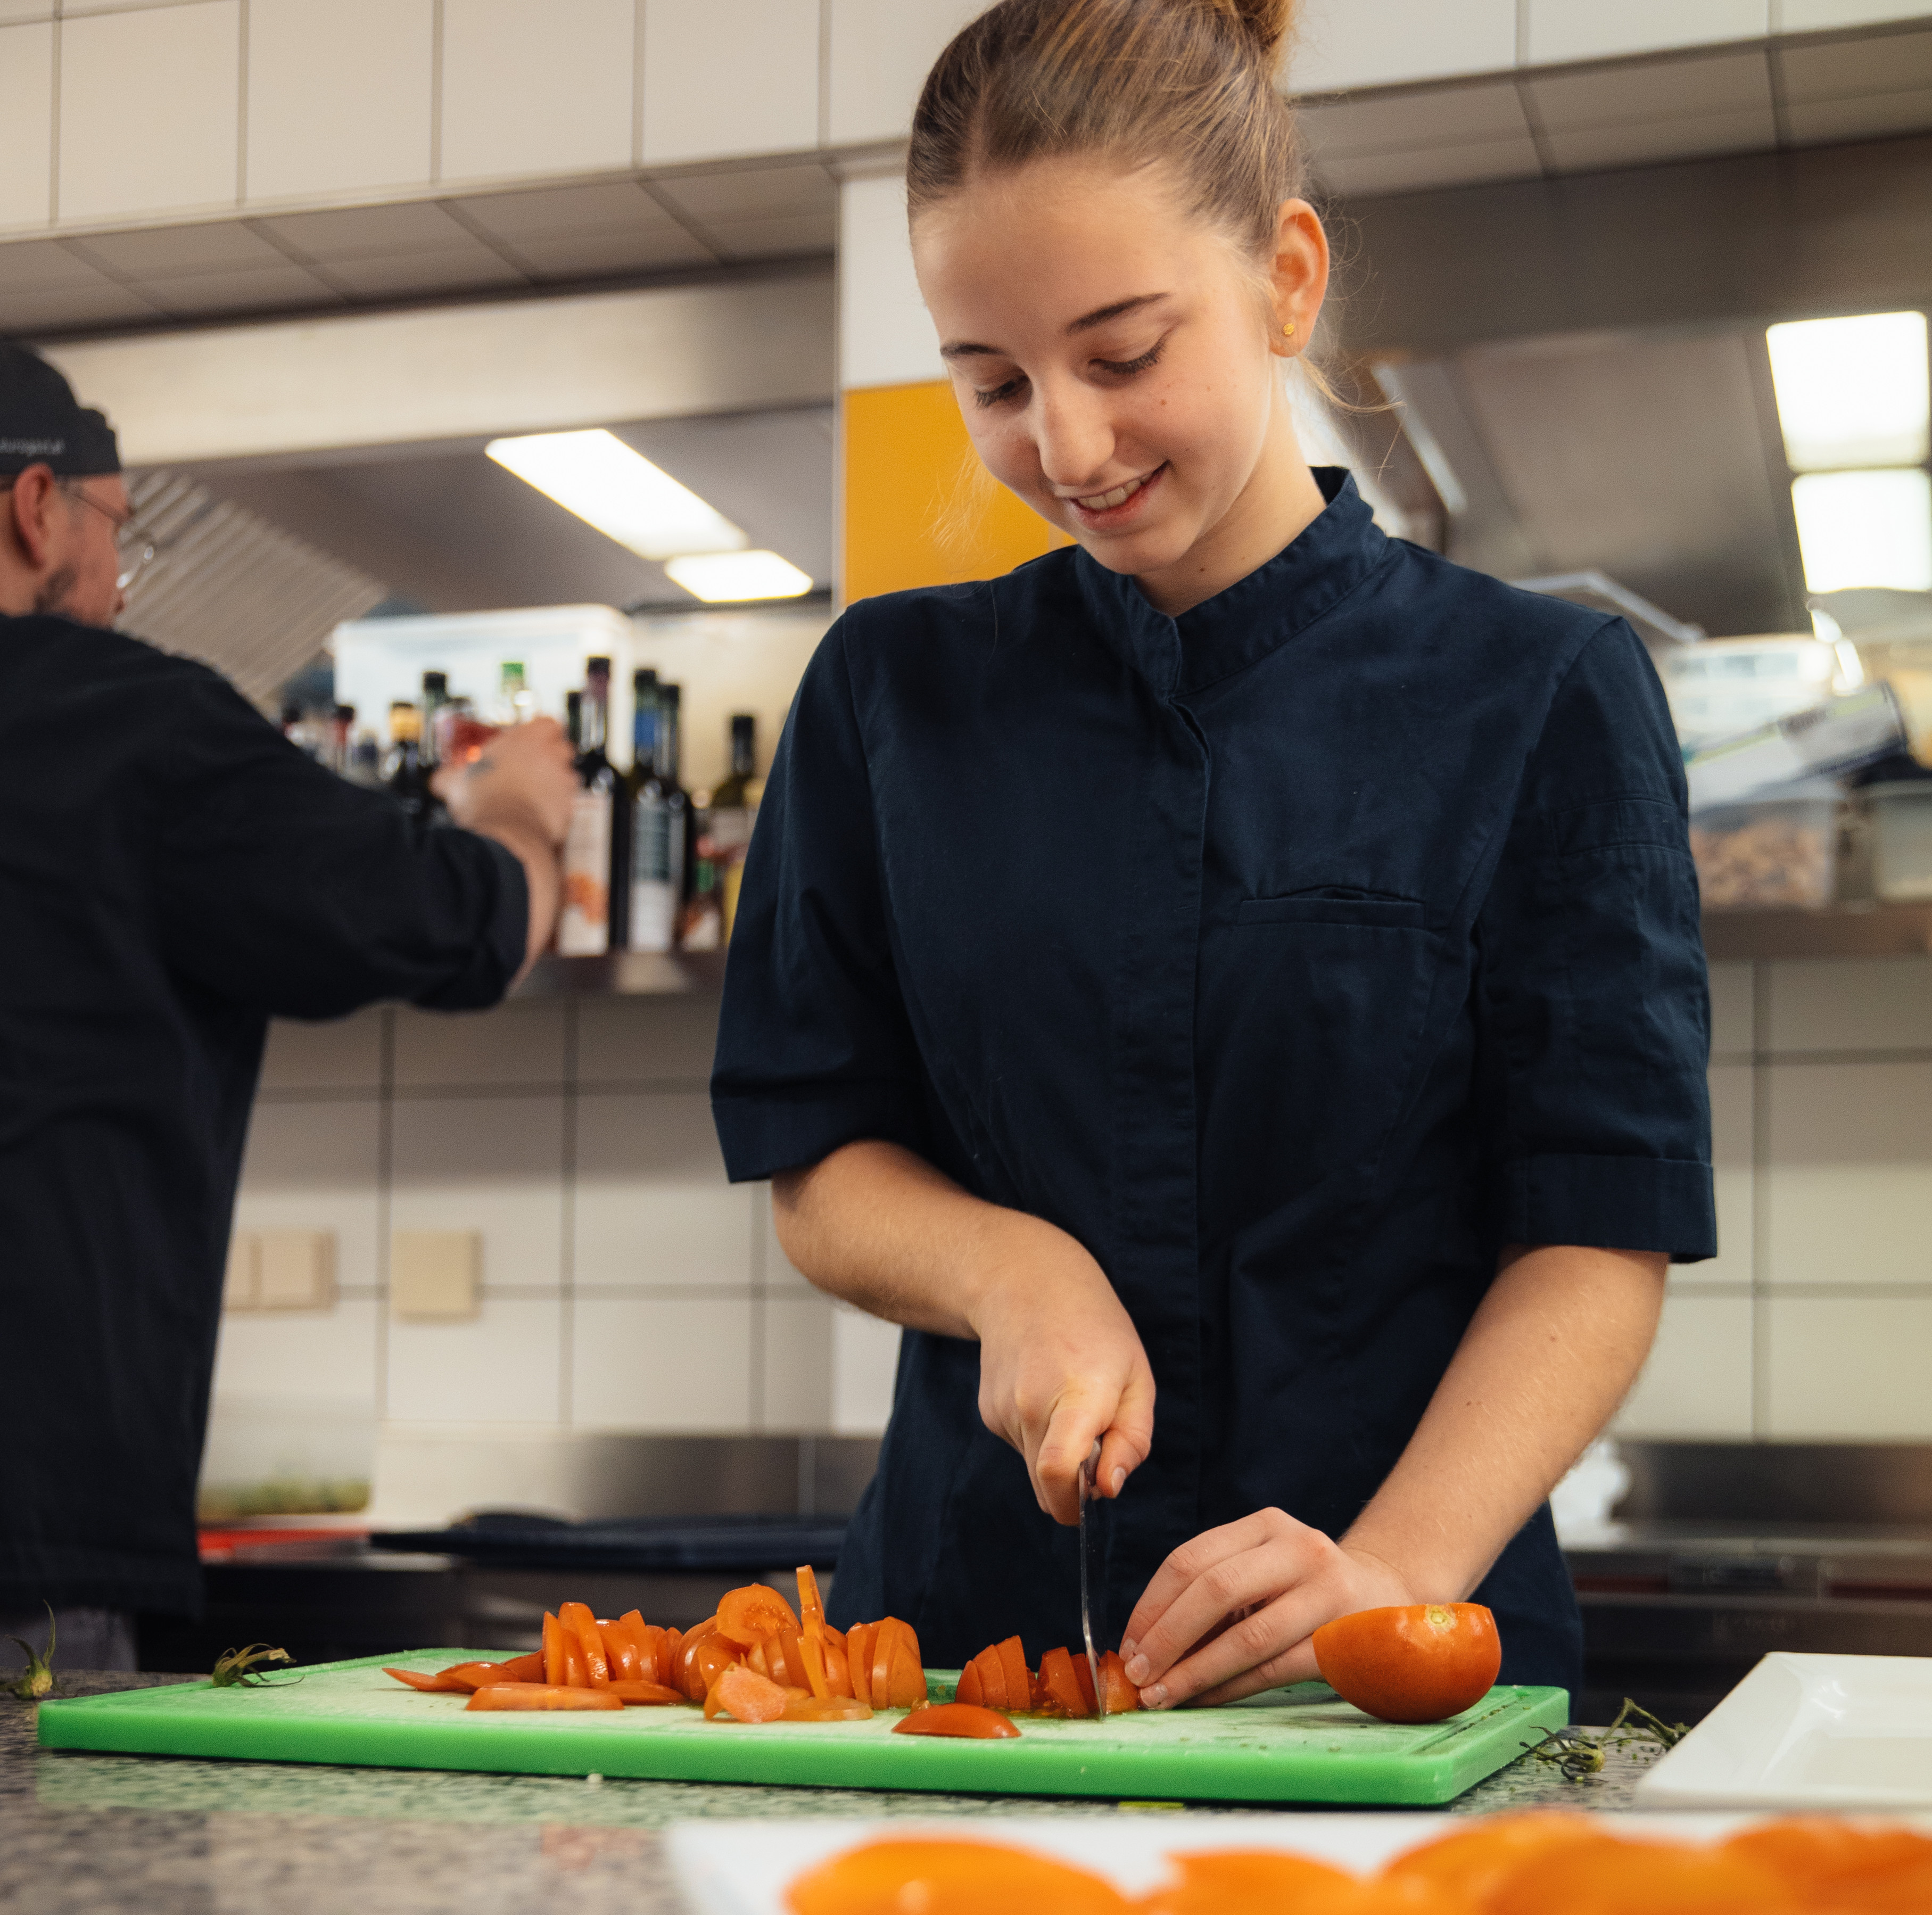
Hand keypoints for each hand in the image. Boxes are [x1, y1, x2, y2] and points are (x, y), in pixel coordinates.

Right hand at [434, 717, 576, 847]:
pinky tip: (538, 813)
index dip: (541, 732)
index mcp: (527, 740)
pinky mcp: (569, 807)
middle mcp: (551, 757)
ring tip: (533, 793)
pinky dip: (556, 806)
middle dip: (550, 756)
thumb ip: (451, 774)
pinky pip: (567, 802)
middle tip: (531, 767)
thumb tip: (442, 779)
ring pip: (567, 775)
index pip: (548, 723)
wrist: (505, 834)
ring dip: (554, 782)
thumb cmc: (484, 802)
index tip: (530, 741)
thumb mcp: (455, 782)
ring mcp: (563, 782)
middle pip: (562, 748)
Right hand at [962, 1217, 1154, 1526]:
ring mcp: (1002, 1410)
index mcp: (1076, 1396)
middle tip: (1097, 1442)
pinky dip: (1039, 1436)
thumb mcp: (1138, 1377)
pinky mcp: (988, 1413)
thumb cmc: (1095, 1329)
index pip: (1057, 1470)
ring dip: (1058, 1455)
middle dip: (1074, 1486)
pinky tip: (1047, 1393)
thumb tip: (1107, 1489)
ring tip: (1070, 1401)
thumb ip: (1131, 1440)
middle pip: (1046, 1486)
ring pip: (1034, 1468)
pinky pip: (1021, 1446)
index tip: (1092, 1501)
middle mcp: (1030, 1406)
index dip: (1073, 1504)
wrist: (1026, 1283)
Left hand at [1118, 1509, 1415, 1708]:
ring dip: (1194, 1671)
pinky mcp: (1345, 1638)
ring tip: (1160, 1695)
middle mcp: (1298, 1548)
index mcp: (1266, 1525)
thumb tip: (1143, 1643)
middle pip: (1214, 1590)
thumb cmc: (1303, 1589)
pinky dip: (1231, 1687)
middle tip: (1136, 1674)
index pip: (1192, 1559)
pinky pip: (1274, 1668)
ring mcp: (1326, 1591)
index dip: (1152, 1604)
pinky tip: (1203, 1699)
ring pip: (1245, 1636)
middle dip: (1166, 1637)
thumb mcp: (1263, 1569)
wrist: (1388, 1598)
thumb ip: (1212, 1592)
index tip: (1126, 1643)